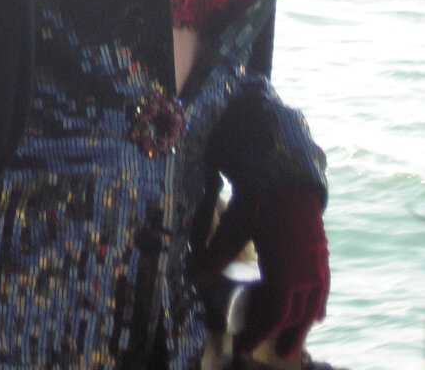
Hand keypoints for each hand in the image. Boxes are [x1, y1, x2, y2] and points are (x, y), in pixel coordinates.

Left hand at [192, 184, 328, 358]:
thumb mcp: (234, 224)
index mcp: (285, 272)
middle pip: (297, 316)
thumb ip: (217, 252)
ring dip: (305, 324)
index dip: (259, 333)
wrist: (287, 168)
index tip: (244, 345)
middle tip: (277, 354)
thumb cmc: (259, 195)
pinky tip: (318, 312)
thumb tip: (195, 277)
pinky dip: (320, 302)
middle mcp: (306, 272)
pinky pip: (324, 285)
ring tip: (298, 339)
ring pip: (314, 303)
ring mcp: (316, 260)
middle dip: (286, 337)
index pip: (274, 315)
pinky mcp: (320, 248)